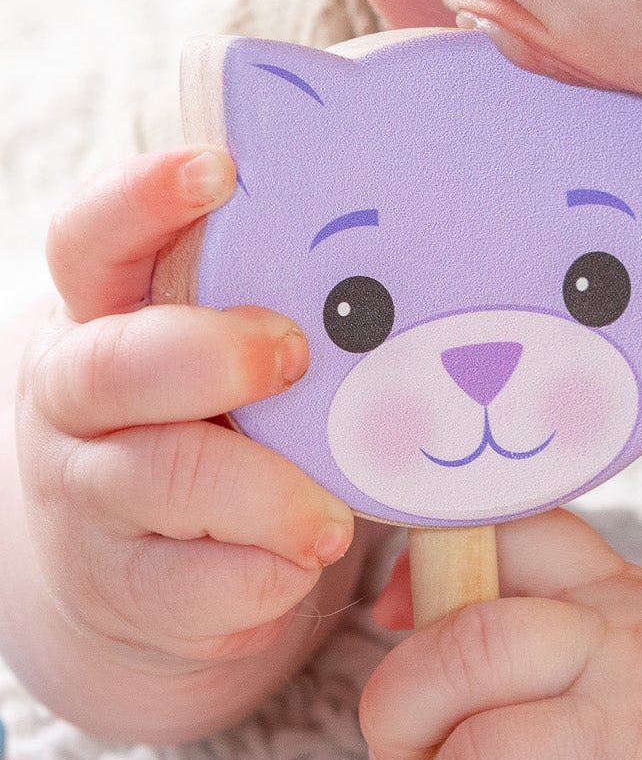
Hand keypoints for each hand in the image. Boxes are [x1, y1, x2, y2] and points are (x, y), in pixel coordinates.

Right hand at [14, 146, 354, 676]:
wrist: (154, 579)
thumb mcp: (233, 354)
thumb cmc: (228, 424)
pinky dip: (271, 573)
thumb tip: (441, 242)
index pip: (92, 237)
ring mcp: (94, 498)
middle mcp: (81, 399)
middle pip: (117, 363)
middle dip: (213, 356)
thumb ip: (284, 302)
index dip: (144, 198)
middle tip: (292, 356)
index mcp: (108, 313)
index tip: (220, 169)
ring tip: (331, 513)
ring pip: (167, 480)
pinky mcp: (127, 590)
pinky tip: (306, 557)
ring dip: (269, 492)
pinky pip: (200, 585)